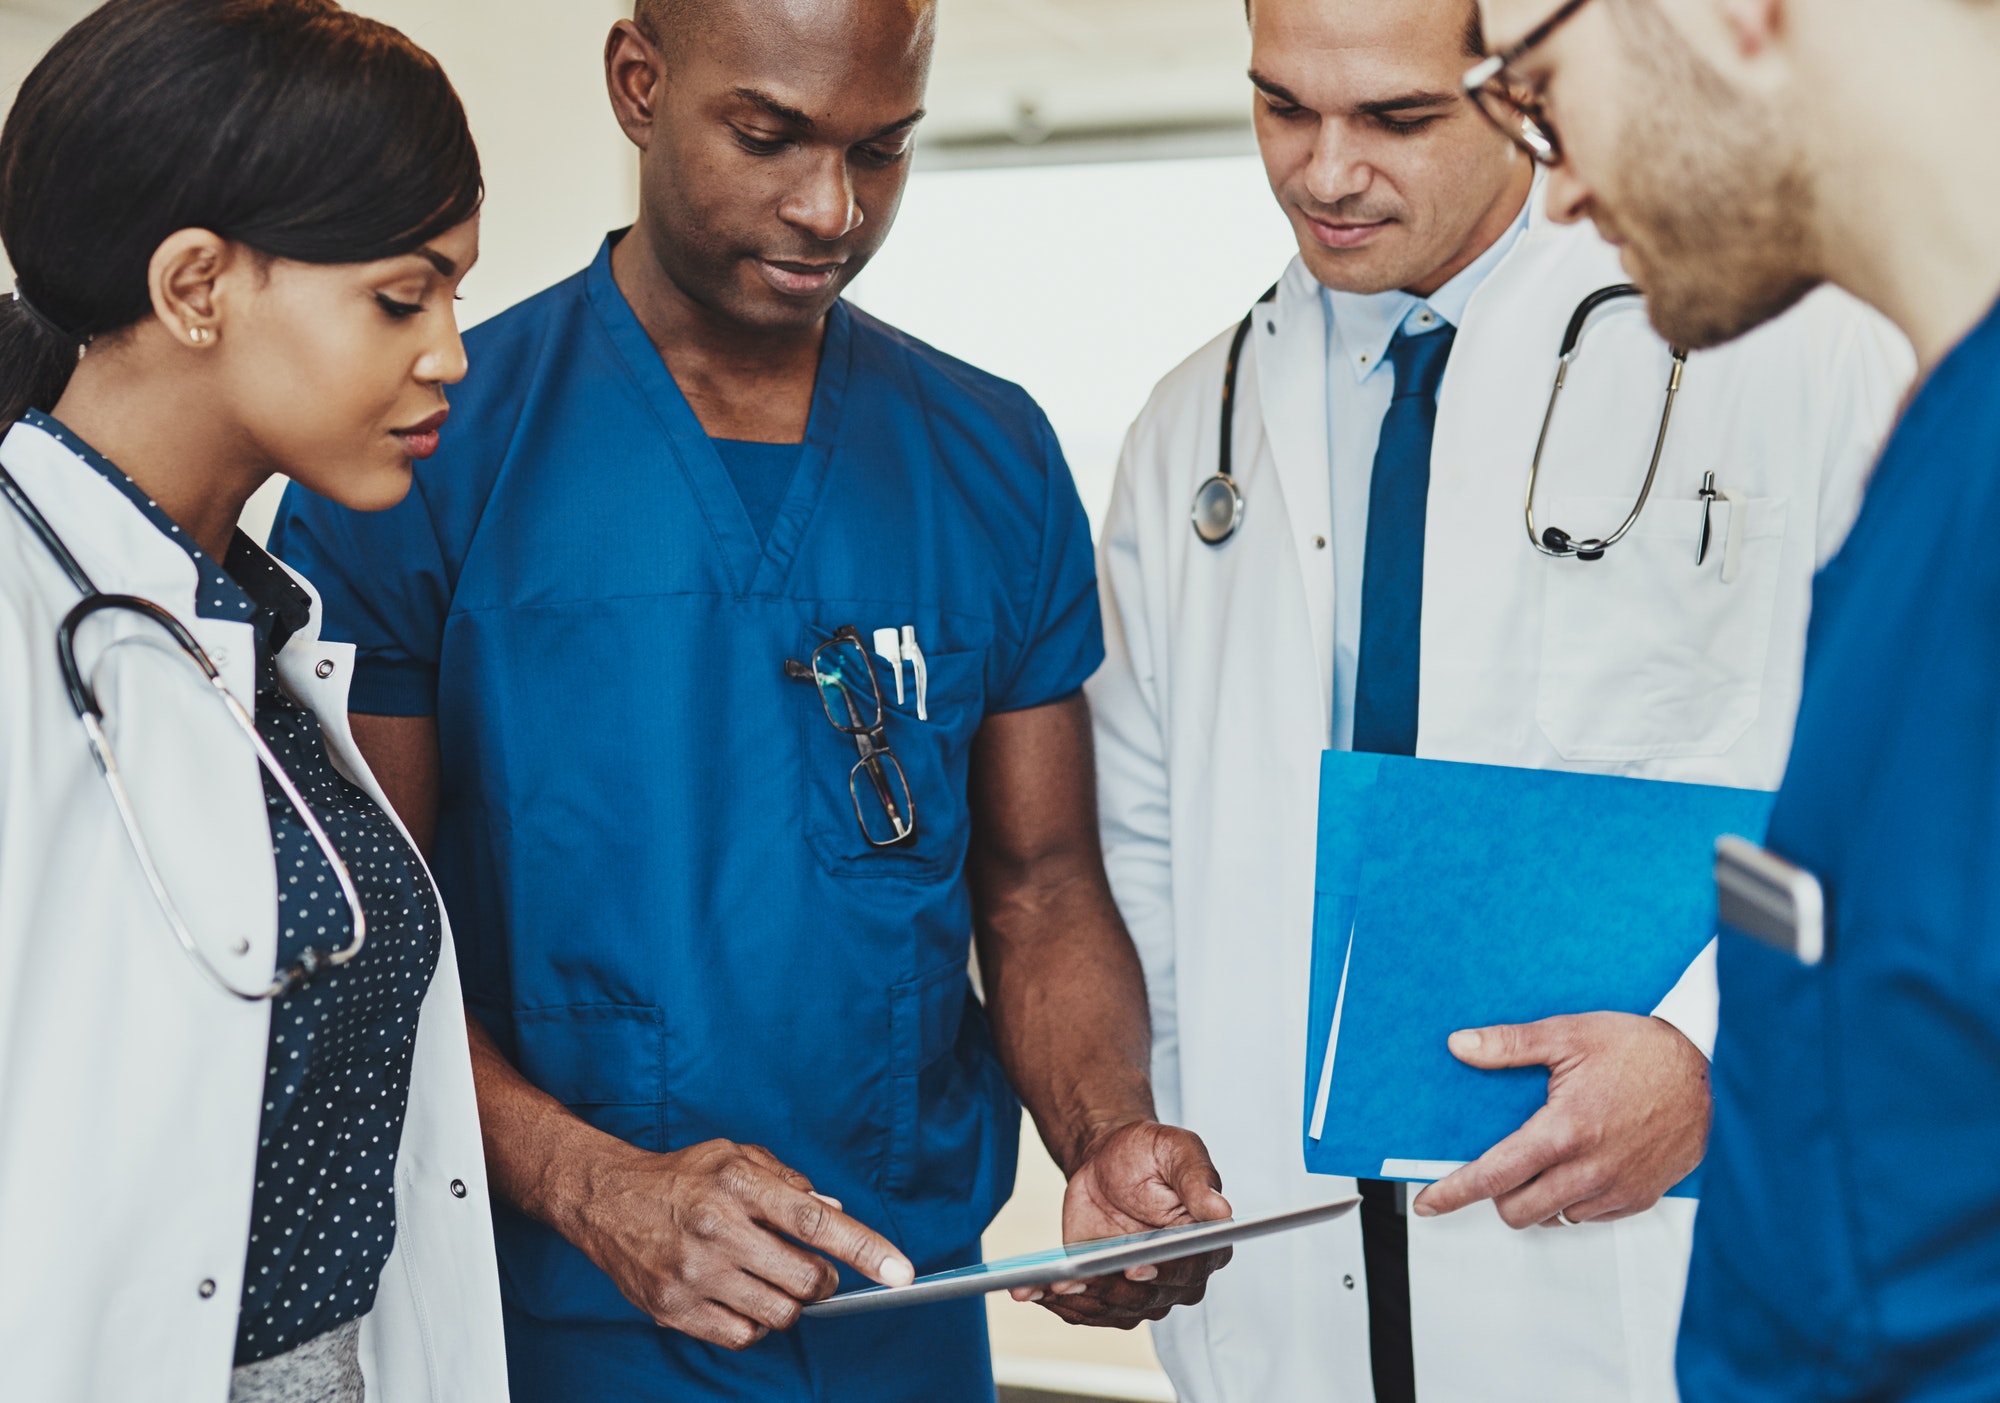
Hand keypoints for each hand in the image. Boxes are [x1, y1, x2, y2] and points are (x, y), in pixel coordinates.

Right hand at [561, 1137, 912, 1349]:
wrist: (607, 1200)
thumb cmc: (683, 1177)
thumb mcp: (738, 1157)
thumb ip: (791, 1184)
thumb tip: (837, 1215)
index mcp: (738, 1184)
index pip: (815, 1222)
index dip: (864, 1249)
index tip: (900, 1272)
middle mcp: (715, 1228)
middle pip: (804, 1279)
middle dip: (822, 1281)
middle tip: (812, 1270)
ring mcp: (693, 1273)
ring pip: (779, 1315)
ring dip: (789, 1304)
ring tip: (769, 1279)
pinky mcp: (674, 1309)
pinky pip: (742, 1336)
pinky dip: (754, 1323)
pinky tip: (740, 1296)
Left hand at [1009, 1120, 1233, 1328]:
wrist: (1108, 1160)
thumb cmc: (1148, 1153)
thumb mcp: (1177, 1150)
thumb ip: (1198, 1179)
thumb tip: (1221, 1211)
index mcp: (1206, 1244)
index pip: (1190, 1268)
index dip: (1164, 1272)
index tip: (1137, 1268)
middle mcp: (1178, 1277)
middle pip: (1147, 1297)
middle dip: (1110, 1290)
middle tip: (1077, 1279)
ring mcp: (1142, 1290)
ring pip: (1114, 1310)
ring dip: (1080, 1301)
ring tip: (1046, 1285)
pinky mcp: (1107, 1292)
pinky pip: (1086, 1309)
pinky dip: (1060, 1303)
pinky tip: (1032, 1290)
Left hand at [1411, 1013, 1709, 1228]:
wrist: (1705, 1067)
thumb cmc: (1639, 1049)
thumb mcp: (1567, 1035)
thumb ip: (1508, 1045)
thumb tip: (1460, 1045)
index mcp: (1564, 1131)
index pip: (1494, 1176)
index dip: (1454, 1193)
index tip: (1428, 1204)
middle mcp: (1590, 1170)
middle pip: (1518, 1211)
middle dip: (1498, 1194)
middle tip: (1502, 1163)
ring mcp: (1617, 1189)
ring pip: (1553, 1217)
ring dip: (1538, 1197)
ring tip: (1545, 1159)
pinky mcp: (1640, 1197)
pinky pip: (1589, 1216)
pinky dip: (1573, 1200)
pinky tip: (1578, 1165)